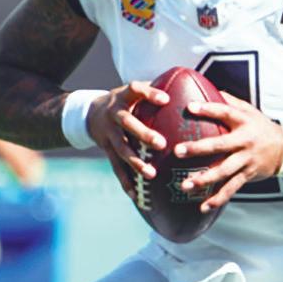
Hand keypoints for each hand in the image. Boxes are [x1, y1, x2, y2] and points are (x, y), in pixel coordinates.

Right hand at [86, 82, 168, 196]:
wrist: (90, 114)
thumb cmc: (126, 101)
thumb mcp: (135, 91)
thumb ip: (158, 88)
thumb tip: (192, 86)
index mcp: (124, 96)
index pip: (135, 90)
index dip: (149, 94)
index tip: (166, 100)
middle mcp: (114, 113)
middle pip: (127, 122)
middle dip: (143, 134)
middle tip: (161, 144)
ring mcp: (109, 133)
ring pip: (121, 148)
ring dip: (135, 162)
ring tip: (151, 174)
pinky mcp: (106, 149)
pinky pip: (115, 166)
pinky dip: (125, 181)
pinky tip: (136, 195)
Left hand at [173, 92, 282, 211]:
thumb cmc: (260, 126)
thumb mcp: (249, 110)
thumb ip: (229, 101)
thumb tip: (206, 87)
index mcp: (243, 121)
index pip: (224, 112)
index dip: (208, 109)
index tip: (189, 107)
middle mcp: (245, 141)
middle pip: (220, 145)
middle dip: (199, 149)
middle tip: (178, 151)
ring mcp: (246, 160)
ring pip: (224, 171)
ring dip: (204, 178)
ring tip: (185, 184)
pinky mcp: (248, 175)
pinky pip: (232, 188)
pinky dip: (218, 199)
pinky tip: (203, 206)